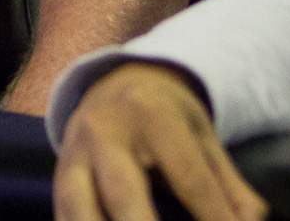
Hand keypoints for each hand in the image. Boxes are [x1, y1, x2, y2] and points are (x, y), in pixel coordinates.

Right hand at [54, 61, 267, 220]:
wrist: (114, 82)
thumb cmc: (167, 118)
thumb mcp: (204, 139)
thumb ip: (230, 187)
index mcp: (152, 116)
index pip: (188, 177)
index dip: (213, 217)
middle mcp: (106, 131)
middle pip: (123, 191)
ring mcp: (74, 152)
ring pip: (77, 204)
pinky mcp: (59, 171)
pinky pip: (62, 210)